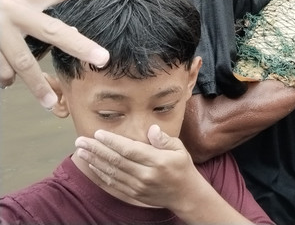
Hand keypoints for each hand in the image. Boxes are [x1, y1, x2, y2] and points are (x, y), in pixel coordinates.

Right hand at [0, 0, 110, 107]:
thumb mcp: (17, 8)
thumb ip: (42, 21)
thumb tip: (76, 34)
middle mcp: (12, 12)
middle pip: (52, 32)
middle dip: (79, 46)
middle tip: (104, 58)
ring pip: (19, 66)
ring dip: (30, 83)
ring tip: (44, 96)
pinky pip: (1, 75)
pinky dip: (5, 81)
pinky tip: (5, 79)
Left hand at [75, 124, 253, 224]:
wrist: (185, 195)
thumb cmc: (182, 167)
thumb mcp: (179, 149)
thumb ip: (164, 139)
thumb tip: (151, 129)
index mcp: (157, 161)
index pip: (129, 150)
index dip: (112, 142)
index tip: (98, 134)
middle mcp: (146, 175)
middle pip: (116, 161)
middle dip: (96, 150)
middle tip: (80, 141)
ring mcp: (138, 186)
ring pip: (112, 172)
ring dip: (95, 161)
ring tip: (82, 151)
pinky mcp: (134, 194)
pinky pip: (113, 184)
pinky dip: (101, 174)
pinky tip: (93, 165)